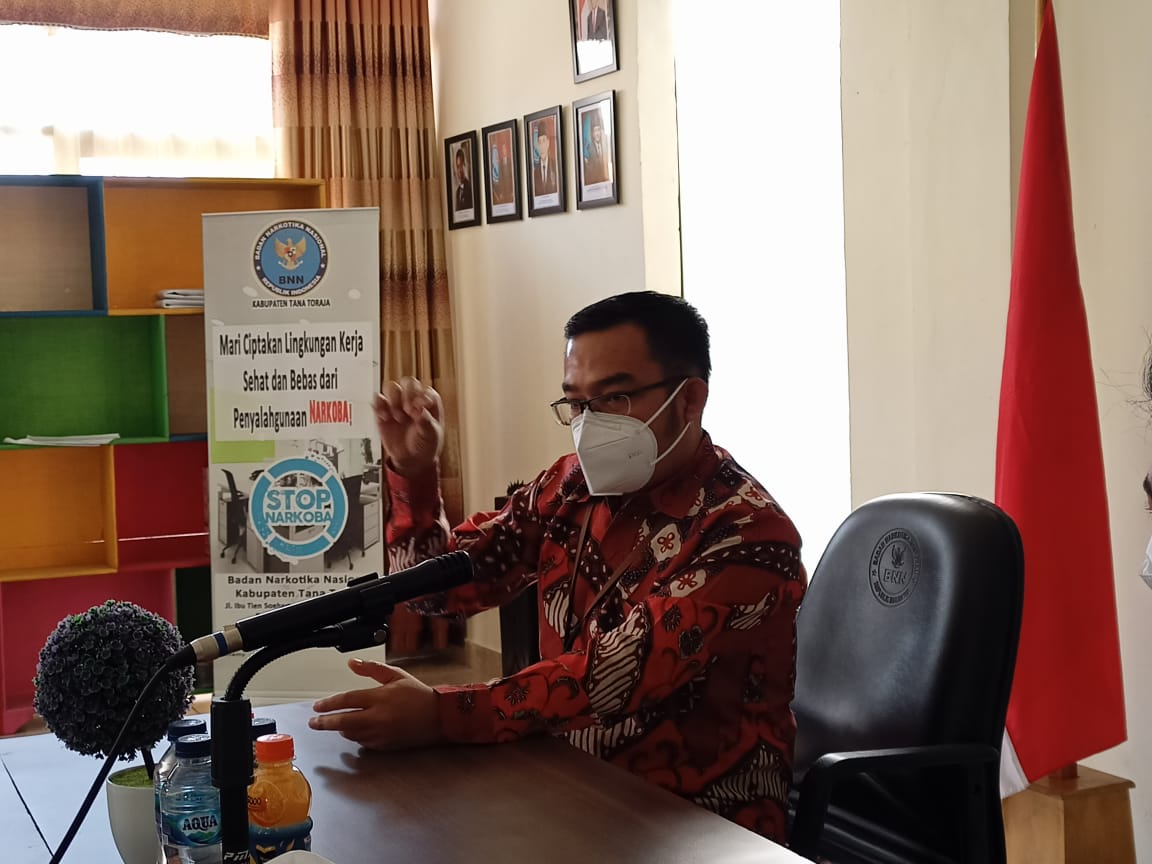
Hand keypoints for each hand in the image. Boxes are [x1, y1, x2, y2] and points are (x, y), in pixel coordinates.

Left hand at [309, 658, 440, 750]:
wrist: (440, 717)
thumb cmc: (418, 694)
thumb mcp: (396, 675)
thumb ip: (372, 669)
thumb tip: (351, 663)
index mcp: (380, 697)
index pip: (347, 700)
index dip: (329, 704)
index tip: (317, 707)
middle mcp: (378, 717)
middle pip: (343, 722)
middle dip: (325, 723)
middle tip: (314, 723)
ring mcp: (381, 733)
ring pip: (351, 734)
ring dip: (340, 729)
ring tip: (334, 724)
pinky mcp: (385, 745)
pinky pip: (363, 742)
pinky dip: (356, 736)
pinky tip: (354, 731)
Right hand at [374, 377, 443, 477]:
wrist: (412, 460)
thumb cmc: (426, 445)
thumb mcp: (431, 435)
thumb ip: (426, 422)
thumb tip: (420, 409)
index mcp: (428, 402)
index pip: (425, 389)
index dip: (422, 397)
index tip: (419, 409)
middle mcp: (413, 399)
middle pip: (408, 382)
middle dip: (407, 395)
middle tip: (408, 411)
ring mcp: (397, 404)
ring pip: (391, 387)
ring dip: (394, 400)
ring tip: (397, 417)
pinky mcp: (383, 411)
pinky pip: (377, 400)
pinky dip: (378, 405)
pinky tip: (385, 417)